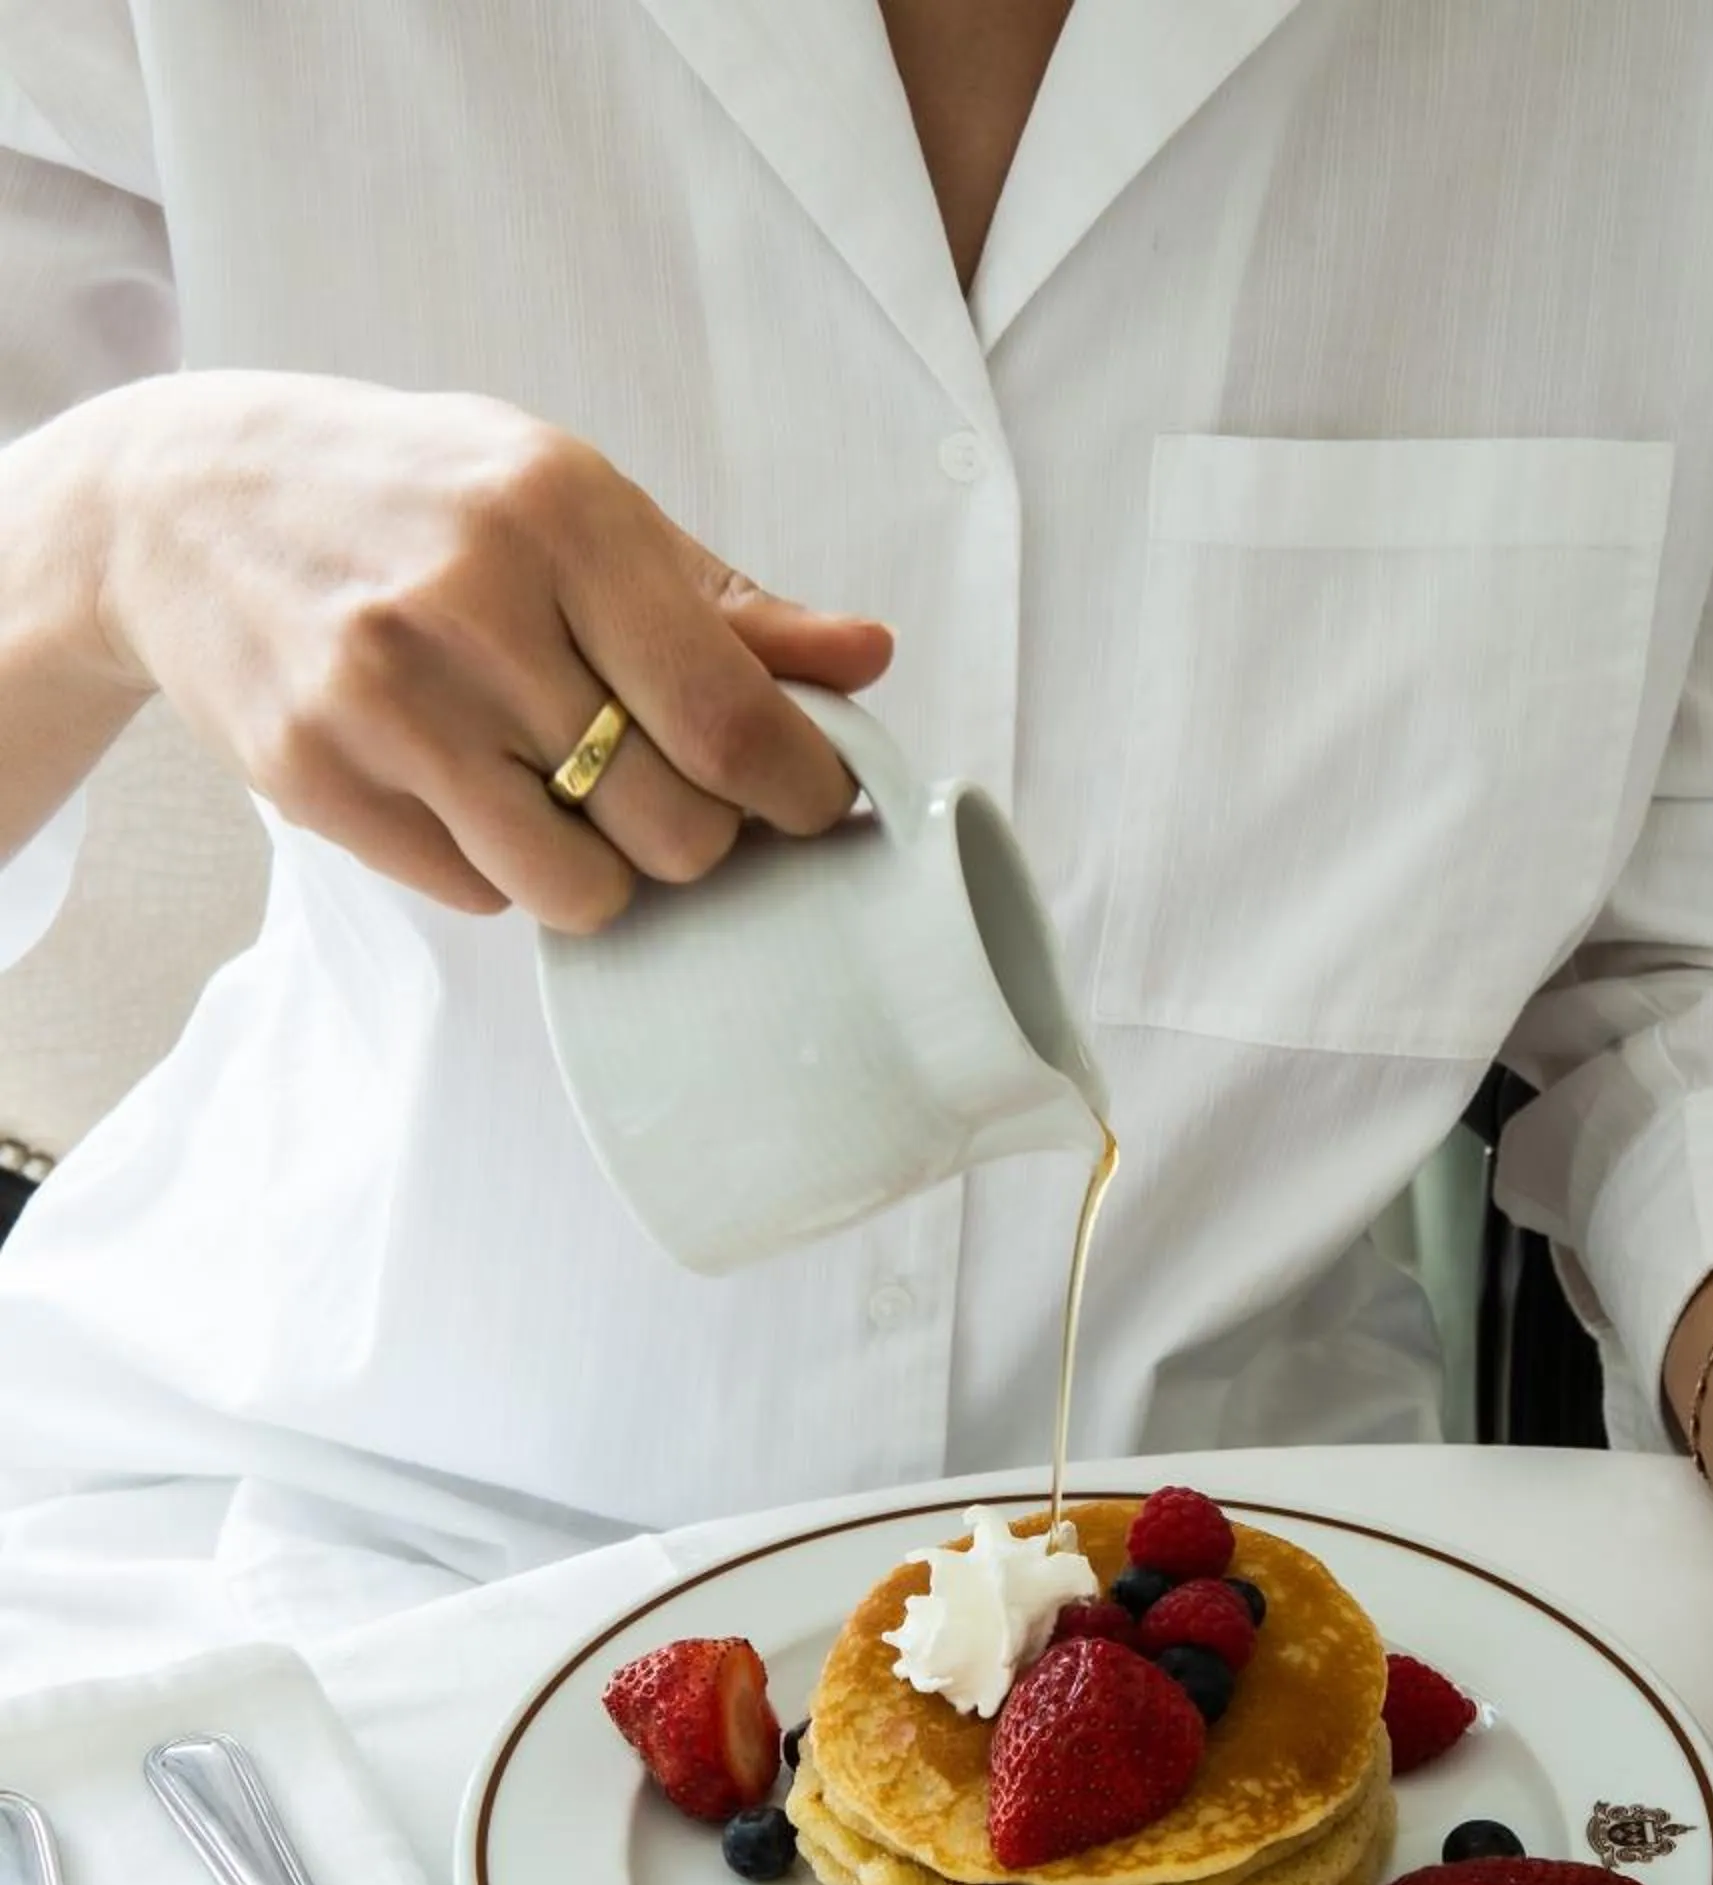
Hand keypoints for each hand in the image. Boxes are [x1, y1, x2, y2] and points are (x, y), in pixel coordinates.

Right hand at [85, 371, 892, 928]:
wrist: (182, 500)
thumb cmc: (413, 499)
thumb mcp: (569, 500)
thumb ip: (723, 601)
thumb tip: (868, 661)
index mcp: (560, 515)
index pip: (732, 720)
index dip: (801, 794)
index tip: (815, 806)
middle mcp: (471, 605)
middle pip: (673, 828)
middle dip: (702, 839)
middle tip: (678, 801)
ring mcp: (384, 701)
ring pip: (579, 890)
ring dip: (607, 876)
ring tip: (577, 803)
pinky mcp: (318, 779)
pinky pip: (479, 896)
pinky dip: (502, 868)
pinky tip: (469, 788)